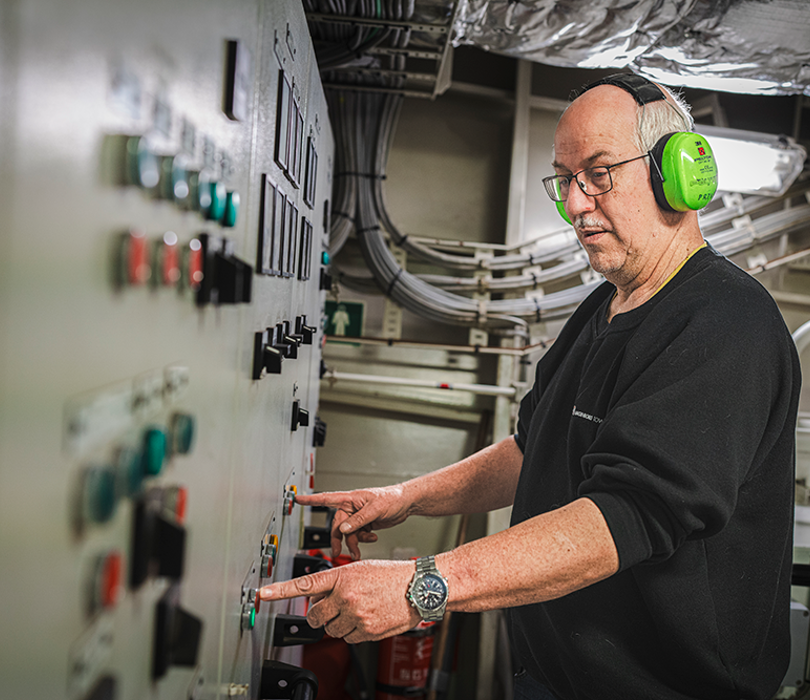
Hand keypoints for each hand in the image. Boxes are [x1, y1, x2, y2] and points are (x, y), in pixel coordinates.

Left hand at [259, 559, 420, 642]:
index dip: (280, 590)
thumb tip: (318, 600)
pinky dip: (354, 631)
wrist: (419, 588)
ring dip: (339, 623)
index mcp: (342, 576)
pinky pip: (348, 638)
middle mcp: (346, 595)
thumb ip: (337, 582)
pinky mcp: (366, 632)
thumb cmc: (390, 576)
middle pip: (315, 615)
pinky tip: (368, 617)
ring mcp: (356, 615)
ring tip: (359, 609)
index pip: (305, 584)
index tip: (263, 593)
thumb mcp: (360, 569)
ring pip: (331, 630)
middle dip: (321, 614)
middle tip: (336, 606)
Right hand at [295, 485, 412, 558]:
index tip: (296, 499)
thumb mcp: (375, 508)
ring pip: (347, 533)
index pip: (326, 498)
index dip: (310, 500)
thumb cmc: (392, 497)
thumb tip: (343, 529)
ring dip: (353, 543)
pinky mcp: (365, 524)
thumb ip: (359, 520)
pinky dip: (363, 540)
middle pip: (337, 525)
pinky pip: (357, 535)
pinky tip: (372, 538)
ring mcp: (358, 516)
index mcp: (350, 498)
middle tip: (338, 552)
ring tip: (358, 551)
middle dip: (339, 539)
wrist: (405, 504)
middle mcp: (352, 507)